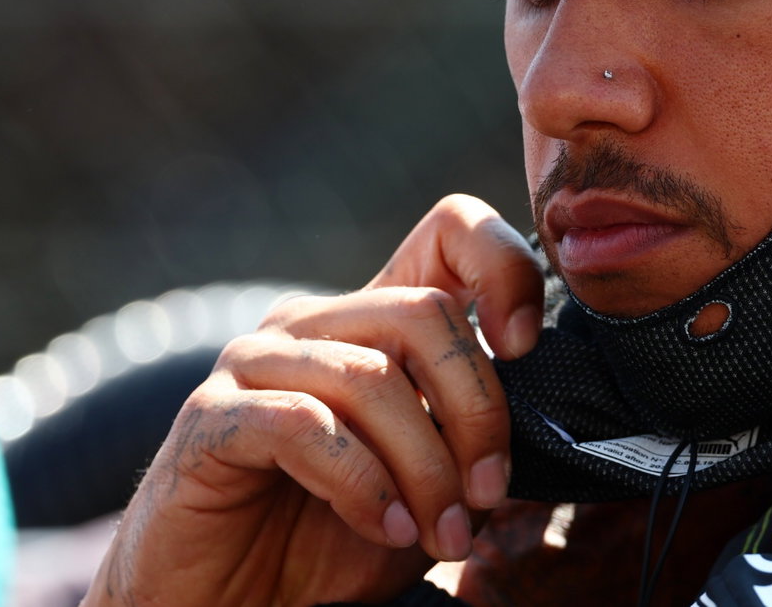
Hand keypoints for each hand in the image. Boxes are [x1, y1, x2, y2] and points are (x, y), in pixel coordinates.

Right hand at [84, 194, 543, 606]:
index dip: (503, 267)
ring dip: (426, 466)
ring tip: (442, 533)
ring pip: (371, 376)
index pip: (450, 230)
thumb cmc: (337, 541)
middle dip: (476, 410)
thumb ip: (480, 436)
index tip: (527, 346)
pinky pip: (305, 426)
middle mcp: (315, 323)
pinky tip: (388, 528)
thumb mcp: (435, 482)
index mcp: (375, 321)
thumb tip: (561, 415)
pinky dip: (363, 483)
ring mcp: (256, 363)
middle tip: (488, 494)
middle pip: (425, 312)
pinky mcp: (210, 417)